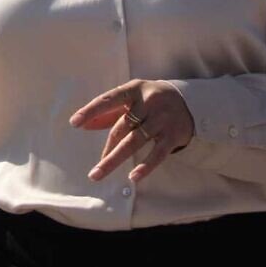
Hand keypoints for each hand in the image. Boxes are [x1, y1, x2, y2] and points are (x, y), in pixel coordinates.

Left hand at [72, 79, 195, 182]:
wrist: (190, 102)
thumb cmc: (151, 100)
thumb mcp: (132, 99)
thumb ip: (109, 112)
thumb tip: (84, 125)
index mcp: (134, 90)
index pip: (109, 99)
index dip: (91, 110)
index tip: (75, 122)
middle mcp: (148, 102)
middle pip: (122, 127)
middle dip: (107, 148)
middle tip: (93, 170)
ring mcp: (162, 119)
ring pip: (135, 141)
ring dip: (115, 159)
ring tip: (99, 174)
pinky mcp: (173, 135)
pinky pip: (157, 153)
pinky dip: (146, 166)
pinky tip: (133, 176)